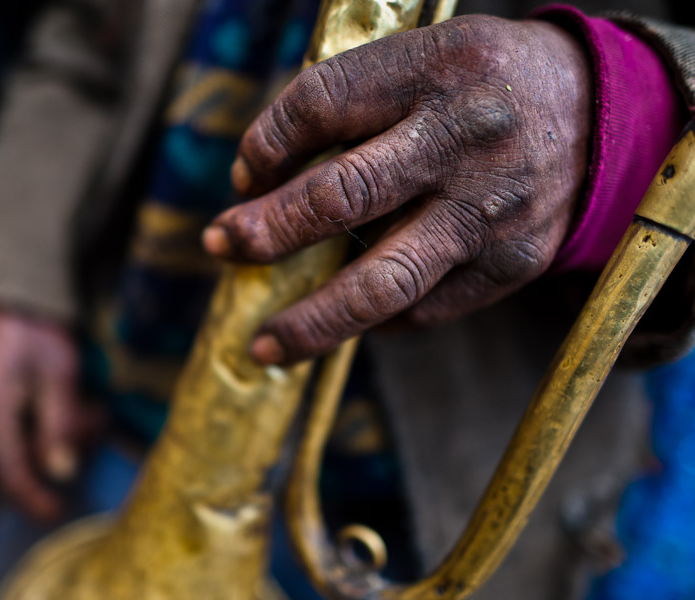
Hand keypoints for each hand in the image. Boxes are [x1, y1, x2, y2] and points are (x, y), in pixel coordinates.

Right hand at [0, 310, 100, 519]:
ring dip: (53, 433)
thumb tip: (63, 473)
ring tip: (89, 406)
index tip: (56, 513)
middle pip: (16, 456)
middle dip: (61, 448)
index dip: (32, 497)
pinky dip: (37, 423)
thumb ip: (59, 424)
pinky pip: (6, 429)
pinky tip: (65, 404)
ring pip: (14, 443)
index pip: (8, 469)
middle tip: (97, 418)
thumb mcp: (57, 371)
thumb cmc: (32, 327)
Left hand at [203, 15, 592, 363]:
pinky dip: (373, 321)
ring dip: (310, 320)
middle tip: (221, 246)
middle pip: (339, 196)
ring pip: (380, 282)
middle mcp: (463, 140)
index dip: (264, 143)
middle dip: (265, 231)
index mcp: (435, 70)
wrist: (602, 119)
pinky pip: (423, 309)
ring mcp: (488, 210)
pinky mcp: (509, 264)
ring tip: (262, 345)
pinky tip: (344, 319)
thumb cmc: (485, 87)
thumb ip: (353, 103)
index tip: (245, 176)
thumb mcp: (428, 59)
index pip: (320, 105)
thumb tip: (264, 180)